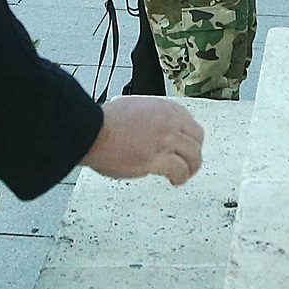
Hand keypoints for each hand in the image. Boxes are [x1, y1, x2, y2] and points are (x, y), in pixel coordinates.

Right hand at [82, 96, 204, 185]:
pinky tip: (174, 180)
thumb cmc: (103, 122)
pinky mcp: (157, 159)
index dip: (189, 137)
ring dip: (190, 167)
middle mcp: (168, 122)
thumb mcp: (132, 107)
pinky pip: (180, 170)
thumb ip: (148, 116)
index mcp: (163, 108)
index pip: (189, 122)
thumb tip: (148, 124)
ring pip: (193, 156)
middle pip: (197, 138)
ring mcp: (165, 141)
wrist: (92, 131)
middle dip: (194, 151)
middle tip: (188, 161)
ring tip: (183, 174)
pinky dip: (179, 177)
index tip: (184, 144)